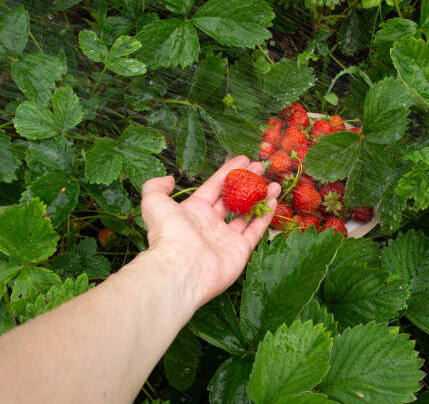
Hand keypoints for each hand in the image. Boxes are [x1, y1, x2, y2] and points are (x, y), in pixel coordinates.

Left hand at [139, 156, 280, 306]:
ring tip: (274, 184)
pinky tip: (273, 200)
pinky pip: (255, 231)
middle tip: (260, 168)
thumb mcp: (154, 202)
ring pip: (247, 214)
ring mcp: (226, 238)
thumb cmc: (168, 234)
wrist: (181, 269)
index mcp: (193, 211)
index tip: (243, 159)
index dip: (228, 172)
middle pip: (232, 199)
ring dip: (260, 198)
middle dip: (247, 183)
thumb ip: (157, 186)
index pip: (214, 187)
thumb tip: (169, 179)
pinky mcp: (240, 251)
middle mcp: (210, 224)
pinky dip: (265, 216)